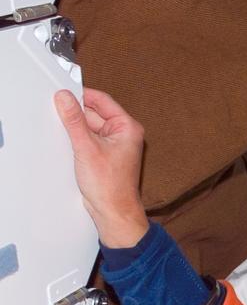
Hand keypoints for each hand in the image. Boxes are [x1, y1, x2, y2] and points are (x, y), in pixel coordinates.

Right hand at [55, 88, 149, 247]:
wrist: (113, 211)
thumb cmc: (111, 186)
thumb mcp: (86, 148)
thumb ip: (74, 120)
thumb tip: (65, 98)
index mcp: (128, 127)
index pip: (103, 100)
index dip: (82, 95)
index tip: (63, 93)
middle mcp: (123, 134)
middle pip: (94, 113)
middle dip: (76, 115)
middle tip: (59, 115)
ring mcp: (114, 144)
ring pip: (89, 126)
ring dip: (76, 129)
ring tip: (69, 139)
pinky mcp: (104, 154)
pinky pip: (88, 139)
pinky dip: (78, 139)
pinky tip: (70, 146)